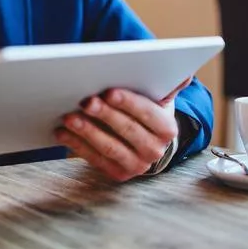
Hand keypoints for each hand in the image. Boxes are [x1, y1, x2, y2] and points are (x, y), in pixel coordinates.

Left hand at [55, 78, 191, 182]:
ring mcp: (136, 165)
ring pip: (109, 147)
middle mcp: (155, 150)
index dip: (128, 102)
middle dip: (104, 114)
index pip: (147, 113)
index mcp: (167, 128)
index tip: (108, 91)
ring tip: (69, 117)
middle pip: (126, 130)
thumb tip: (185, 74)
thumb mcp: (159, 97)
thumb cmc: (146, 110)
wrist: (145, 140)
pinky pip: (94, 159)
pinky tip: (62, 131)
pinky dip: (76, 144)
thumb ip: (168, 85)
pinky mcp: (117, 173)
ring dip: (87, 131)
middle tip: (85, 101)